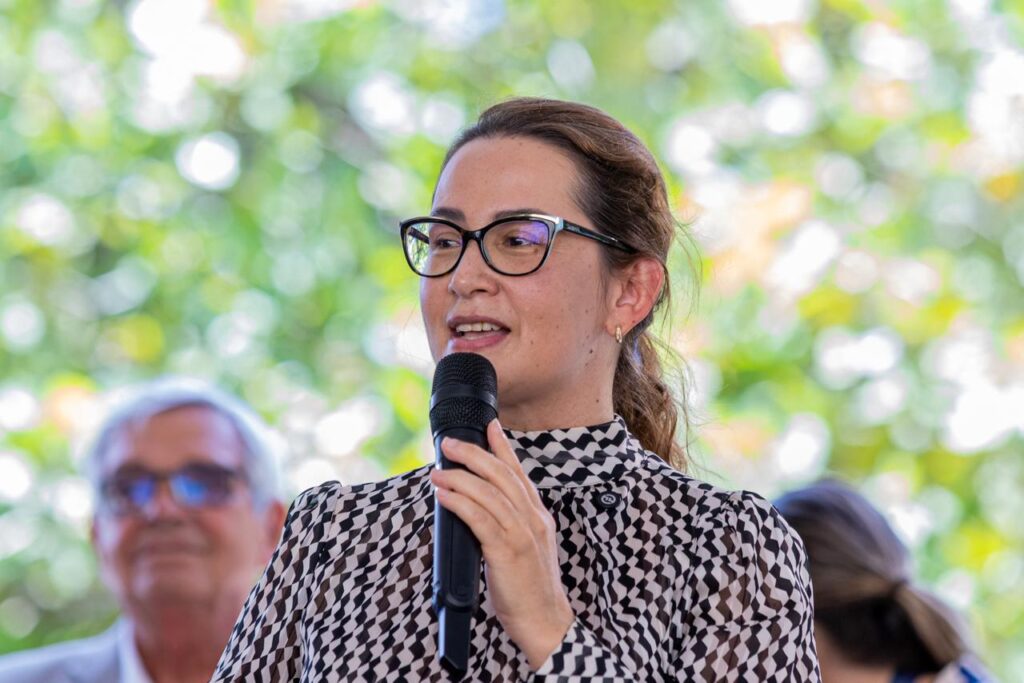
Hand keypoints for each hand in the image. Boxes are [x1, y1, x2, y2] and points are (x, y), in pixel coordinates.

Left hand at [430, 419, 574, 669]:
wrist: (546, 623)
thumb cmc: (530, 590)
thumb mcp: (525, 548)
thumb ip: (508, 525)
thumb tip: (476, 508)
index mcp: (538, 516)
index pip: (518, 473)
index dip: (503, 447)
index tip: (489, 425)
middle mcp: (532, 519)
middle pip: (502, 475)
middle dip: (474, 454)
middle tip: (449, 443)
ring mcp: (522, 534)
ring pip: (489, 493)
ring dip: (460, 476)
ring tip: (438, 470)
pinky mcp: (507, 552)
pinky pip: (480, 519)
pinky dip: (460, 502)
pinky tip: (444, 495)